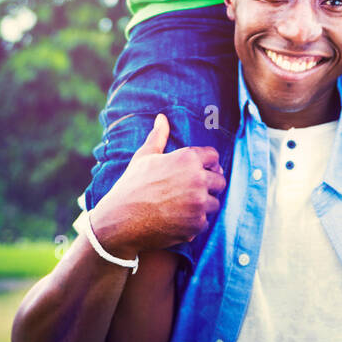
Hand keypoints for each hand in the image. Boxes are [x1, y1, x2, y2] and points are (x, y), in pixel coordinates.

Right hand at [90, 114, 225, 257]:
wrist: (120, 221)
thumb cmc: (131, 186)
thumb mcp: (144, 157)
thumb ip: (158, 136)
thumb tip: (162, 118)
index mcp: (187, 158)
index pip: (214, 157)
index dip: (206, 164)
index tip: (197, 171)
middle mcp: (197, 179)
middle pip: (220, 181)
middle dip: (209, 186)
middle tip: (191, 191)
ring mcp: (199, 203)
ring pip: (214, 203)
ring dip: (203, 206)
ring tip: (184, 207)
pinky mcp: (197, 224)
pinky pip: (205, 222)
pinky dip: (195, 223)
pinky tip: (179, 220)